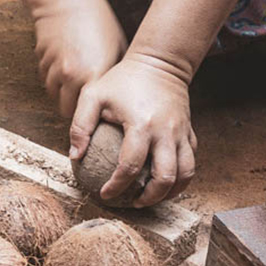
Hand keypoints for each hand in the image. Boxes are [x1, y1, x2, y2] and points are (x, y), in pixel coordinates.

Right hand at [31, 0, 126, 117]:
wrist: (68, 2)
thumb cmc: (98, 22)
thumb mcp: (117, 48)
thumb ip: (112, 76)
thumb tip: (114, 98)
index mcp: (94, 74)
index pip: (89, 112)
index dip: (91, 118)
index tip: (94, 118)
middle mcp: (72, 76)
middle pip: (67, 110)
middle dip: (74, 109)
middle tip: (83, 103)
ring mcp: (54, 70)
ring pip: (55, 97)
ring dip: (63, 94)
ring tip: (74, 81)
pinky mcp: (42, 64)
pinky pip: (47, 82)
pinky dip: (54, 80)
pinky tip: (64, 67)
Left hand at [69, 55, 196, 207]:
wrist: (160, 62)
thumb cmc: (122, 80)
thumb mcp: (93, 95)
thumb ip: (80, 125)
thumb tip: (74, 157)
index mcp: (141, 125)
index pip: (130, 166)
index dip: (117, 186)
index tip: (105, 194)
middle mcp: (166, 132)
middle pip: (165, 177)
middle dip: (149, 197)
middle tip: (132, 202)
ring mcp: (182, 133)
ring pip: (185, 174)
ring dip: (169, 192)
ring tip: (149, 198)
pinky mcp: (190, 133)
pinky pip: (191, 162)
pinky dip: (180, 178)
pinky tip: (162, 183)